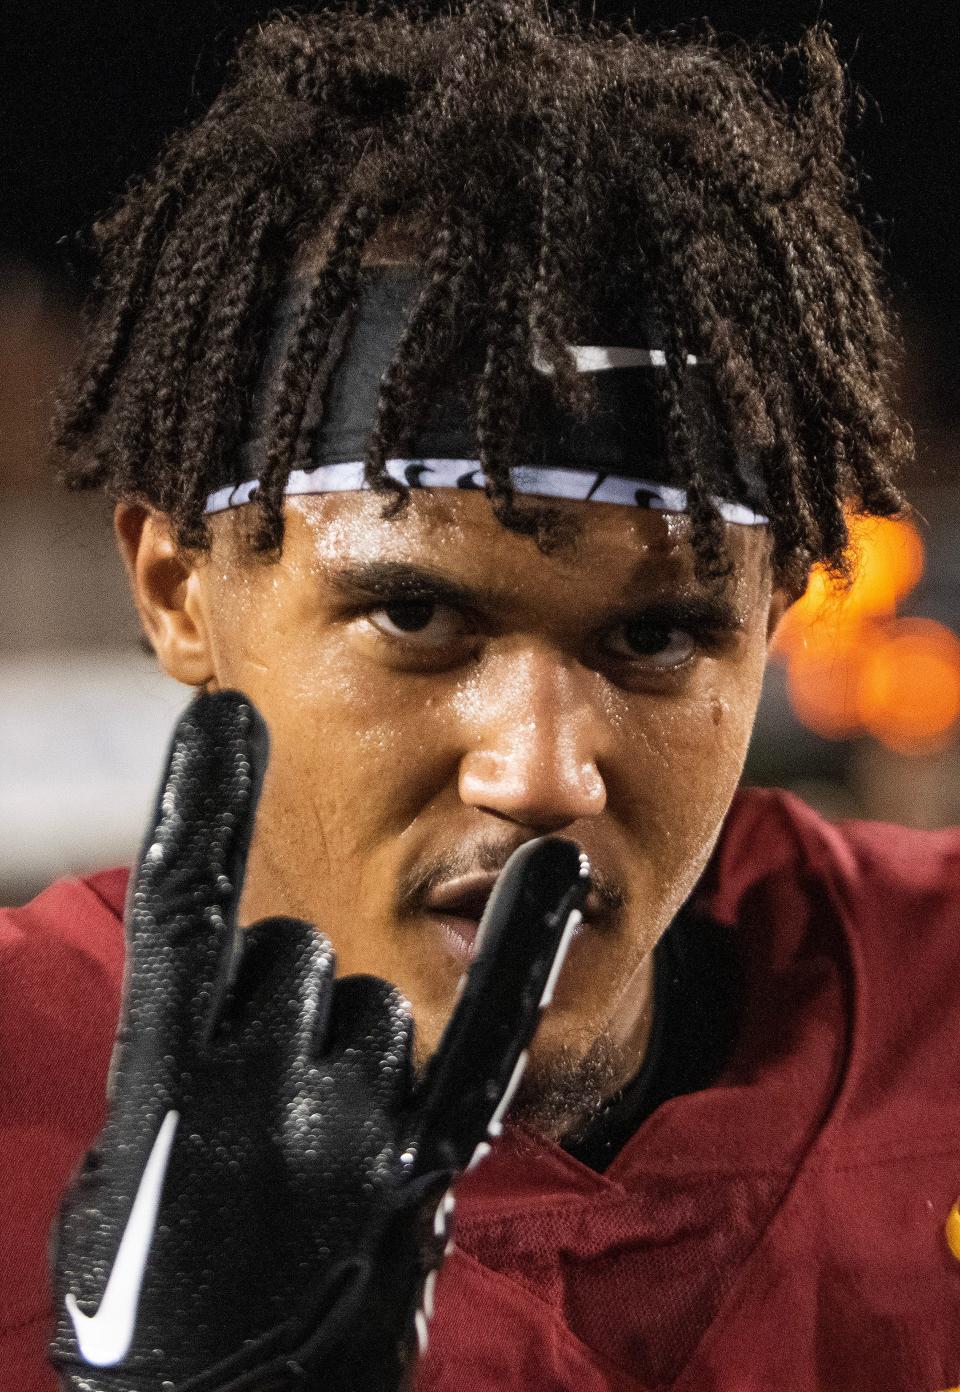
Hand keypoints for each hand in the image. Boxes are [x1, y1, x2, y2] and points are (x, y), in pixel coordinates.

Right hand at [49, 690, 586, 1391]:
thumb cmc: (153, 1286)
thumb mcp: (126, 1164)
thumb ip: (178, 1051)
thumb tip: (238, 971)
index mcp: (166, 1093)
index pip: (182, 915)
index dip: (198, 809)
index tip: (228, 717)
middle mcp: (263, 1099)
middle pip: (296, 952)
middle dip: (277, 1005)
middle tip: (258, 1105)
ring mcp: (350, 1134)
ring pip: (372, 1000)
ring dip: (343, 1049)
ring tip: (314, 1148)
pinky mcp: (423, 1168)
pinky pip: (486, 1037)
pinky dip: (521, 952)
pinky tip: (559, 873)